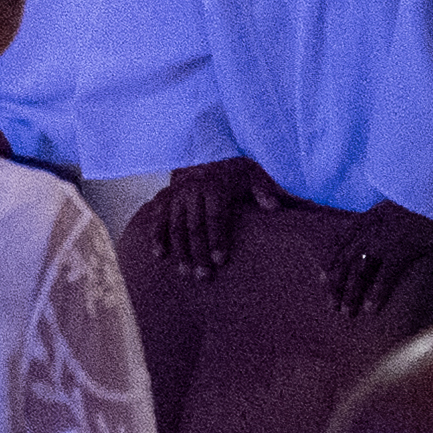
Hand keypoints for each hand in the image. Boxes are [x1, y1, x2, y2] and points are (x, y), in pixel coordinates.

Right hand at [148, 155, 267, 288]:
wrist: (208, 155)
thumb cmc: (236, 175)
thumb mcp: (253, 176)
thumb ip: (264, 192)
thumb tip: (275, 208)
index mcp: (214, 185)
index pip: (215, 216)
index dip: (217, 239)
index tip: (221, 261)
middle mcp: (192, 189)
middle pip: (194, 225)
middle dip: (198, 252)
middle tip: (204, 277)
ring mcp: (176, 194)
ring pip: (175, 226)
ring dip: (179, 251)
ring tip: (185, 274)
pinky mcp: (165, 198)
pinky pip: (159, 219)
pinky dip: (157, 237)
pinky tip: (160, 256)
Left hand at [320, 201, 432, 316]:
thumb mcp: (408, 208)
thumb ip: (395, 221)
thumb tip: (397, 236)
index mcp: (374, 215)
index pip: (344, 241)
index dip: (332, 261)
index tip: (324, 279)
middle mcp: (374, 225)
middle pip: (346, 258)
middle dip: (337, 283)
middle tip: (332, 304)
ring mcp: (386, 236)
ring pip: (359, 269)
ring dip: (351, 293)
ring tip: (347, 313)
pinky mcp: (403, 247)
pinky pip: (384, 275)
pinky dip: (376, 294)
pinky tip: (371, 310)